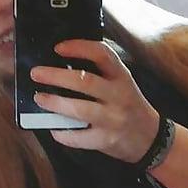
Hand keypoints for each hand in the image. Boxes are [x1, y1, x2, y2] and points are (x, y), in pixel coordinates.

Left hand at [31, 40, 159, 159]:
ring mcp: (113, 120)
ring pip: (79, 110)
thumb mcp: (122, 83)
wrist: (151, 138)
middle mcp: (119, 96)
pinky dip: (63, 133)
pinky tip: (54, 128)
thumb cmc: (130, 106)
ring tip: (40, 98)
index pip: (102, 55)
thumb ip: (101, 73)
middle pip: (85, 82)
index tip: (58, 48)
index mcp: (121, 77)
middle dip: (56, 76)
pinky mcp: (106, 140)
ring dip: (55, 103)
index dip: (79, 48)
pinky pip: (80, 137)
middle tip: (37, 73)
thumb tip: (62, 65)